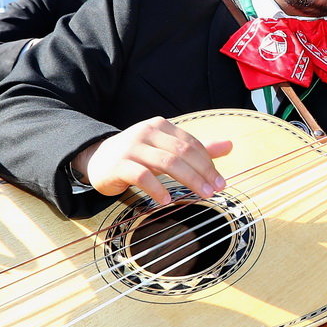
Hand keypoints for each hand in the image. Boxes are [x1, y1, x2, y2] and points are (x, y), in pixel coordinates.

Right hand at [72, 117, 232, 202]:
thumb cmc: (137, 155)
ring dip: (188, 180)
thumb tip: (229, 145)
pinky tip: (167, 200)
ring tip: (201, 195)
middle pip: (182, 152)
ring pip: (166, 162)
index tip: (220, 181)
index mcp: (161, 126)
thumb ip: (196, 149)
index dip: (208, 162)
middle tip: (215, 189)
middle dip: (202, 172)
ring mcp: (132, 148)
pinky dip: (157, 189)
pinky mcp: (119, 165)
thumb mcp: (166, 149)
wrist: (97, 159)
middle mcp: (146, 133)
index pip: (190, 143)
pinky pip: (142, 176)